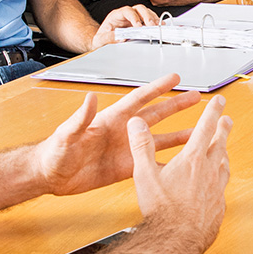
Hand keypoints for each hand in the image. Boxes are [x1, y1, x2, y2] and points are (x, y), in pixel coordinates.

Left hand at [32, 74, 200, 195]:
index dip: (156, 88)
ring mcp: (126, 150)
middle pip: (156, 115)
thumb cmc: (55, 152)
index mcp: (111, 119)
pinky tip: (182, 161)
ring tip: (200, 130)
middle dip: (176, 105)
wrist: (51, 175)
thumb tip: (91, 98)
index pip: (138, 100)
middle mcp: (123, 132)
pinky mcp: (126, 168)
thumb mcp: (67, 134)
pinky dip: (168, 162)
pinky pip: (151, 163)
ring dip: (179, 134)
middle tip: (196, 96)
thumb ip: (80, 117)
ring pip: (159, 139)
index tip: (174, 77)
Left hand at [91, 4, 161, 49]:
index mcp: (116, 15)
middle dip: (147, 16)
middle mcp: (126, 15)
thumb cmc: (101, 38)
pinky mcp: (140, 23)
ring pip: (146, 12)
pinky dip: (155, 21)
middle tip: (151, 25)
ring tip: (158, 26)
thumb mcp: (100, 40)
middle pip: (139, 9)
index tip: (138, 26)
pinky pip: (150, 19)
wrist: (103, 41)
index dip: (133, 17)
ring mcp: (134, 18)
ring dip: (153, 18)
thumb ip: (108, 38)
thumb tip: (120, 37)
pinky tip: (160, 25)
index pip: (127, 11)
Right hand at [127, 93, 233, 253]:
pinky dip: (221, 177)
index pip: (205, 128)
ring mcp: (217, 189)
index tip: (219, 100)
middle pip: (220, 144)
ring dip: (224, 152)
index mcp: (192, 160)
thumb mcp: (144, 174)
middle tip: (227, 119)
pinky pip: (223, 186)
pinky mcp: (219, 206)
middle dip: (223, 129)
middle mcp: (209, 172)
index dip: (212, 112)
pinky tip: (218, 181)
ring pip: (224, 164)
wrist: (177, 241)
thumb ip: (141, 146)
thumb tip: (136, 123)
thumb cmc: (161, 210)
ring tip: (223, 148)